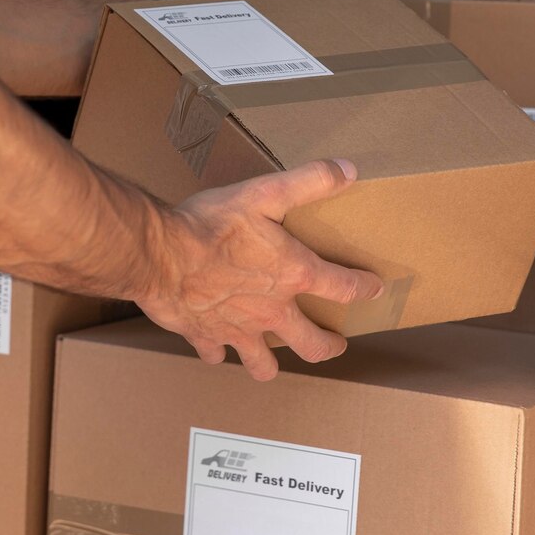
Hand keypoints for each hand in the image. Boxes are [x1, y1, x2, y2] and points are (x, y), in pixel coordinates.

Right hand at [136, 159, 385, 380]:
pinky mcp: (205, 336)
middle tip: (336, 344)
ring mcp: (238, 330)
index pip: (342, 287)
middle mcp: (271, 312)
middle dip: (329, 346)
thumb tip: (349, 170)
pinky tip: (216, 345)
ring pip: (264, 363)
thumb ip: (309, 181)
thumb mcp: (264, 192)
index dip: (364, 289)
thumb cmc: (211, 224)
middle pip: (312, 344)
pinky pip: (215, 353)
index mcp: (292, 275)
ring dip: (272, 363)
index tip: (375, 290)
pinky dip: (217, 351)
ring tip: (274, 360)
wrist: (160, 255)